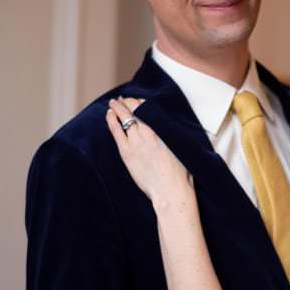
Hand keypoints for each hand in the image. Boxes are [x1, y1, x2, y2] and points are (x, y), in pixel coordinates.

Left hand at [106, 97, 194, 214]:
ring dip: (117, 108)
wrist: (170, 189)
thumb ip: (172, 135)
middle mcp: (148, 131)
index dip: (140, 102)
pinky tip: (109, 114)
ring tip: (113, 103)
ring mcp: (136, 141)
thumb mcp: (180, 147)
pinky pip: (116, 130)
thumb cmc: (180, 173)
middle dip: (127, 102)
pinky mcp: (127, 152)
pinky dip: (112, 120)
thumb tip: (169, 129)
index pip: (148, 107)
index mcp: (163, 128)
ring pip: (124, 117)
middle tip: (123, 100)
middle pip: (135, 108)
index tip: (138, 101)